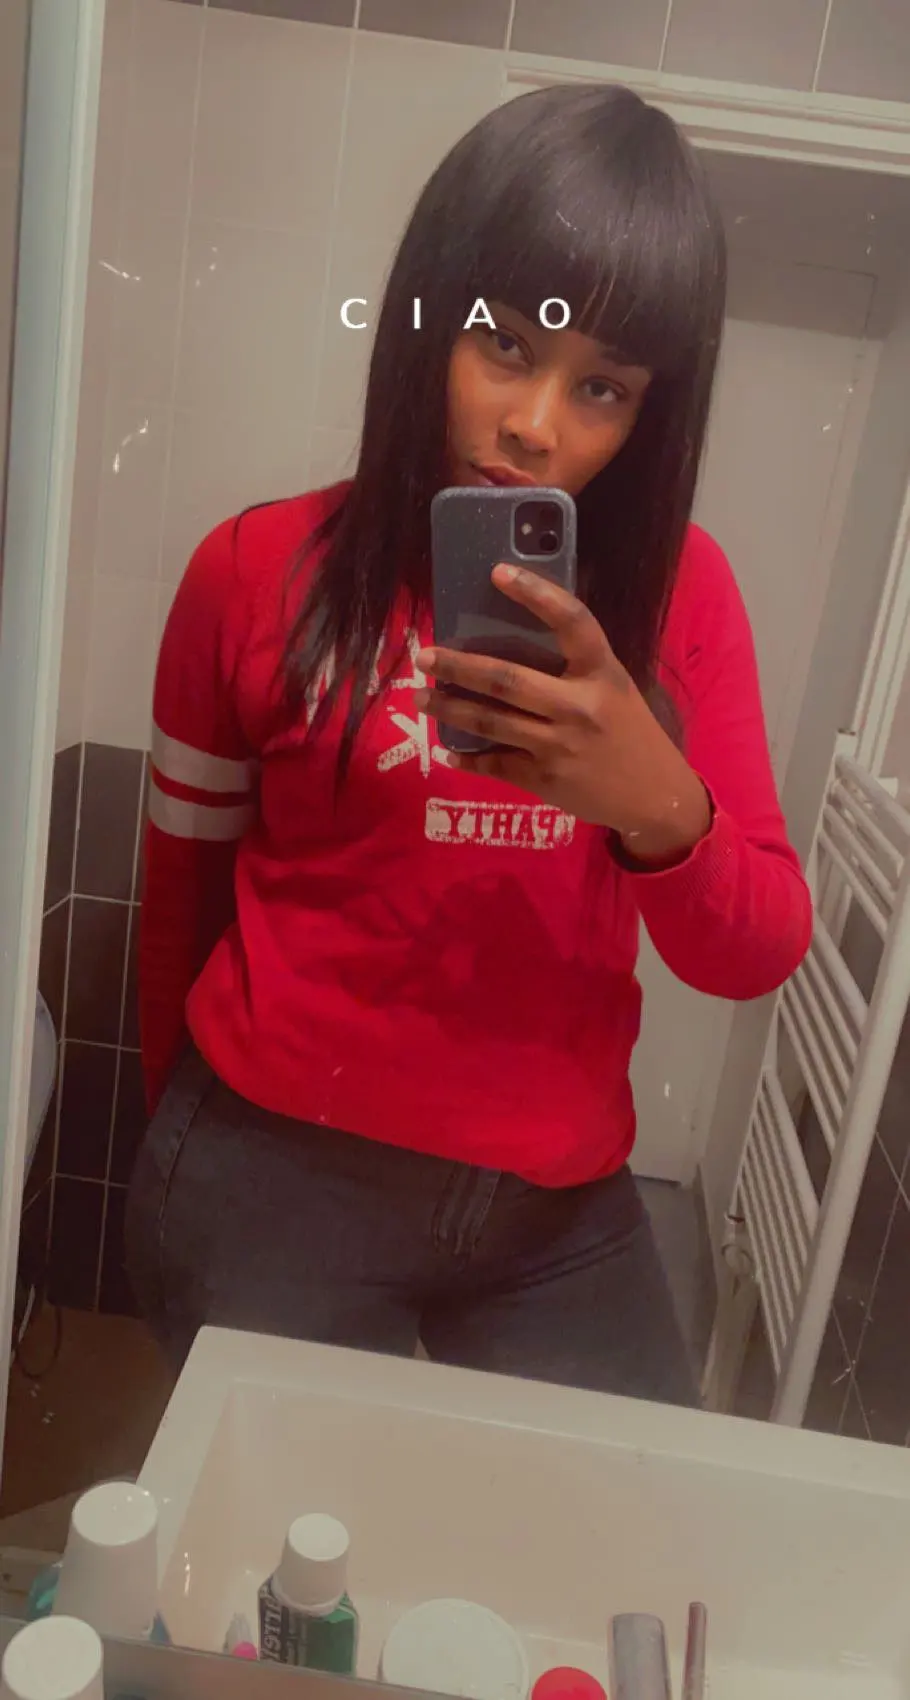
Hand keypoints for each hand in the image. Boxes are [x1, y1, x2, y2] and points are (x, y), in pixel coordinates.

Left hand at [415, 564, 711, 861]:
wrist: (655, 796)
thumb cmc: (630, 731)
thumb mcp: (613, 687)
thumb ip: (575, 666)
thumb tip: (511, 638)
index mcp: (602, 672)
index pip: (572, 621)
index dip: (536, 593)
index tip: (498, 572)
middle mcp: (579, 706)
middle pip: (506, 679)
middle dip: (457, 667)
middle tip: (424, 656)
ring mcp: (559, 746)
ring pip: (489, 721)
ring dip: (448, 709)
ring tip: (421, 697)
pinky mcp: (544, 780)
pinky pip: (494, 763)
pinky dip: (467, 758)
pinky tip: (448, 750)